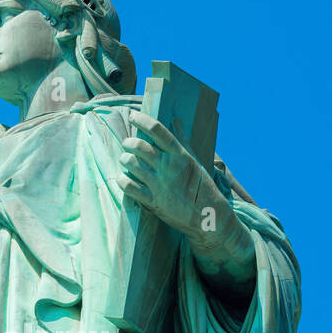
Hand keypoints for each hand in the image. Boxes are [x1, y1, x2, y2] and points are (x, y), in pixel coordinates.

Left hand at [117, 111, 230, 247]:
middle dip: (129, 142)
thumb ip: (182, 140)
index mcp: (180, 155)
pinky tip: (124, 178)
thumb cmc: (201, 185)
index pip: (157, 130)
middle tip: (128, 144)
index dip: (142, 120)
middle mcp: (168, 167)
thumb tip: (176, 120)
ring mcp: (160, 184)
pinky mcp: (153, 201)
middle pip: (139, 146)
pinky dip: (122, 180)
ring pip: (131, 163)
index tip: (133, 115)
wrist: (208, 216)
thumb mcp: (194, 160)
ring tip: (126, 160)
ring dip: (125, 159)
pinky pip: (129, 186)